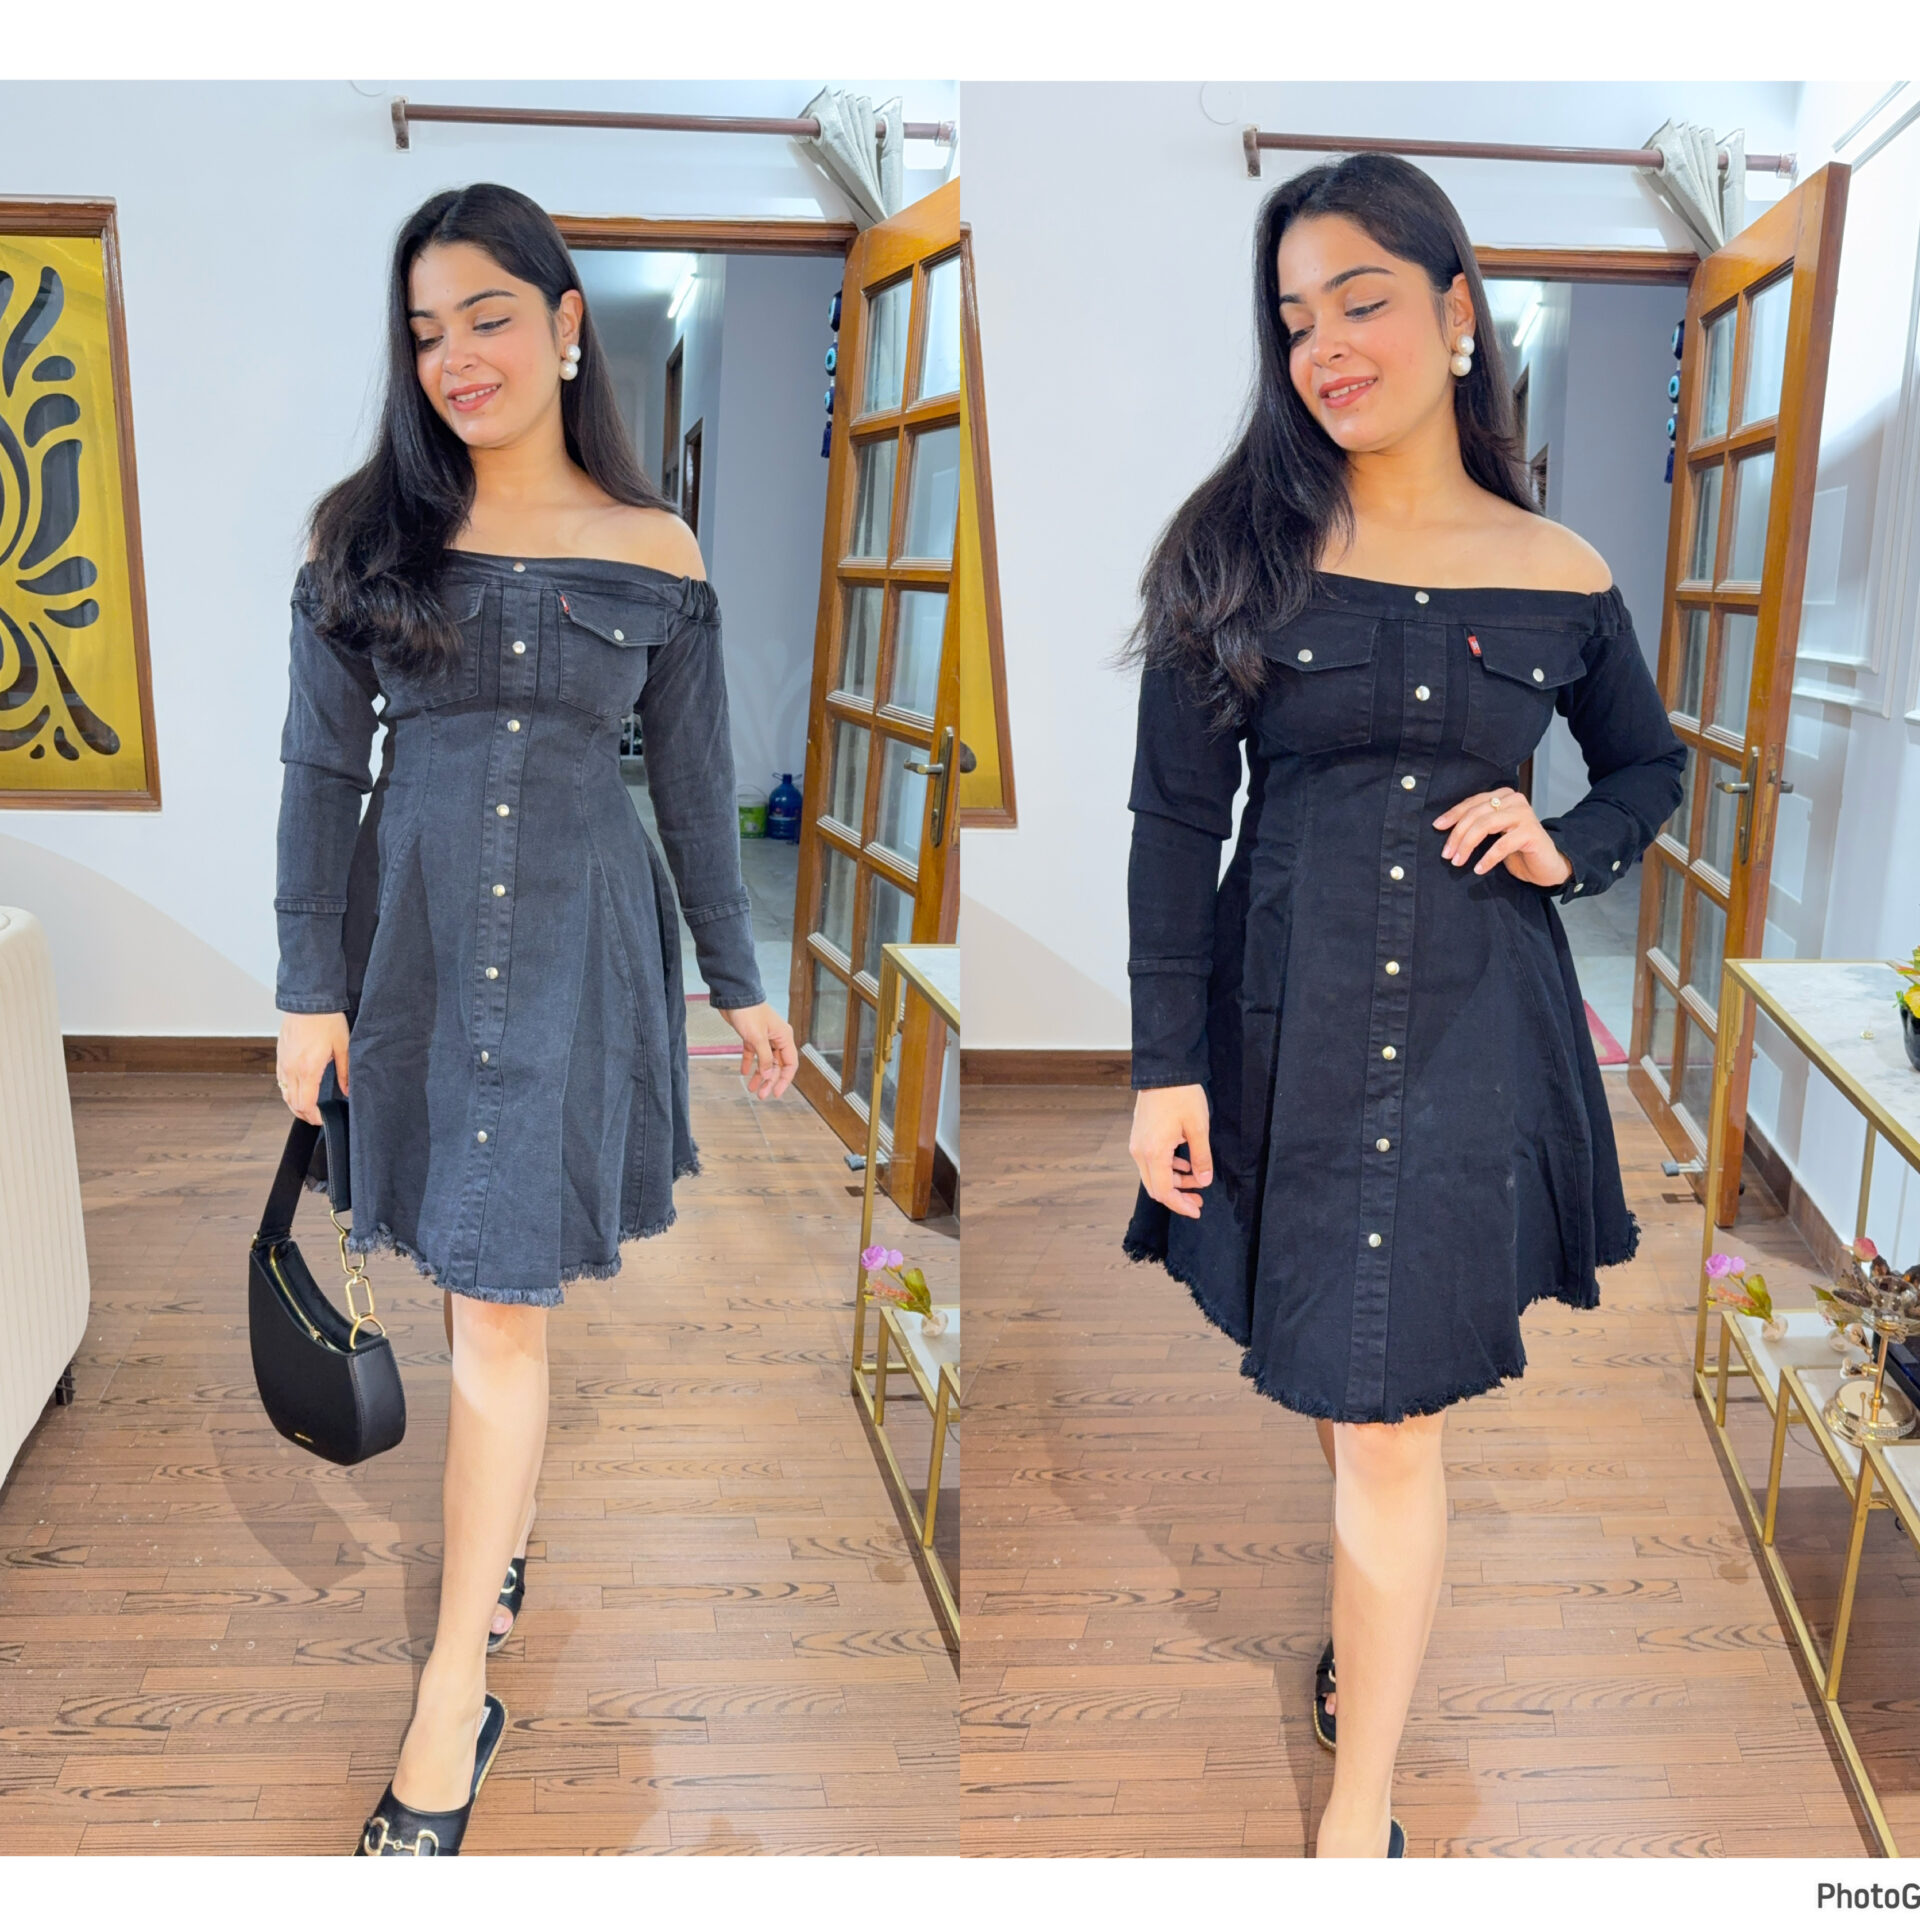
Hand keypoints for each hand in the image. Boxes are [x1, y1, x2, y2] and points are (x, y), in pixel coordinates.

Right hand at [277, 1011, 349, 1123]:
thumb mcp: (343, 1047)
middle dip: (305, 1114)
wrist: (308, 1001)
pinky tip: (299, 1090)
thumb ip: (345, 1072)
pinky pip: (281, 1081)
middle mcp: (291, 1069)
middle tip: (318, 1117)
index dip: (314, 1117)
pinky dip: (289, 1091)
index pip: (305, 1104)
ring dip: (295, 1104)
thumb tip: (348, 1091)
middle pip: (292, 1103)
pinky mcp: (280, 1056)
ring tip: (309, 1108)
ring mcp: (283, 1063)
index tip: (324, 1119)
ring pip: (284, 1093)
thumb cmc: (326, 1021)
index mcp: (308, 1069)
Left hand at [719, 1001, 797, 1099]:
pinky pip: (753, 1053)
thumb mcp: (757, 1038)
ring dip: (759, 1075)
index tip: (776, 1093)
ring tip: (752, 1089)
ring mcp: (765, 1037)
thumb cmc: (748, 1012)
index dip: (784, 1080)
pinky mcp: (752, 1036)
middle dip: (769, 1081)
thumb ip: (765, 1058)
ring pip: (765, 1061)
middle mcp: (777, 1038)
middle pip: (777, 1065)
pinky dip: (749, 1063)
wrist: (734, 996)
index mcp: (784, 1037)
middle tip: (761, 1095)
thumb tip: (768, 1075)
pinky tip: (744, 1072)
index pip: (790, 1064)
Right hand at [1129, 1084, 1212, 1218]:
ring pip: (1153, 1175)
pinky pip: (1151, 1161)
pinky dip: (1167, 1167)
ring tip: (1196, 1179)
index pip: (1164, 1192)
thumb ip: (1201, 1158)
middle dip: (1177, 1197)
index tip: (1197, 1210)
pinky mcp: (1139, 1136)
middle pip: (1155, 1187)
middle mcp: (1140, 1152)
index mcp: (1154, 1153)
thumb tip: (1204, 1181)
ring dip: (1174, 1181)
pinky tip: (1184, 1162)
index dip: (1180, 1205)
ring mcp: (1137, 1143)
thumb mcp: (1198, 1128)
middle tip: (1199, 1200)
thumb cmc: (1181, 1096)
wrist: (1164, 1070)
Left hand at [1433, 786, 1573, 888]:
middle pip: (1476, 814)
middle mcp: (1515, 800)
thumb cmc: (1517, 849)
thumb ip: (1476, 824)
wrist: (1546, 865)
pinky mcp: (1531, 832)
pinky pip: (1502, 845)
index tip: (1437, 827)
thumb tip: (1443, 826)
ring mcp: (1524, 815)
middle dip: (1457, 835)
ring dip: (1467, 845)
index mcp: (1504, 795)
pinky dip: (1487, 858)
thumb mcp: (1493, 833)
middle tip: (1447, 854)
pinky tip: (1479, 869)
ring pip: (1485, 825)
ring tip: (1458, 861)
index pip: (1473, 802)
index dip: (1453, 814)